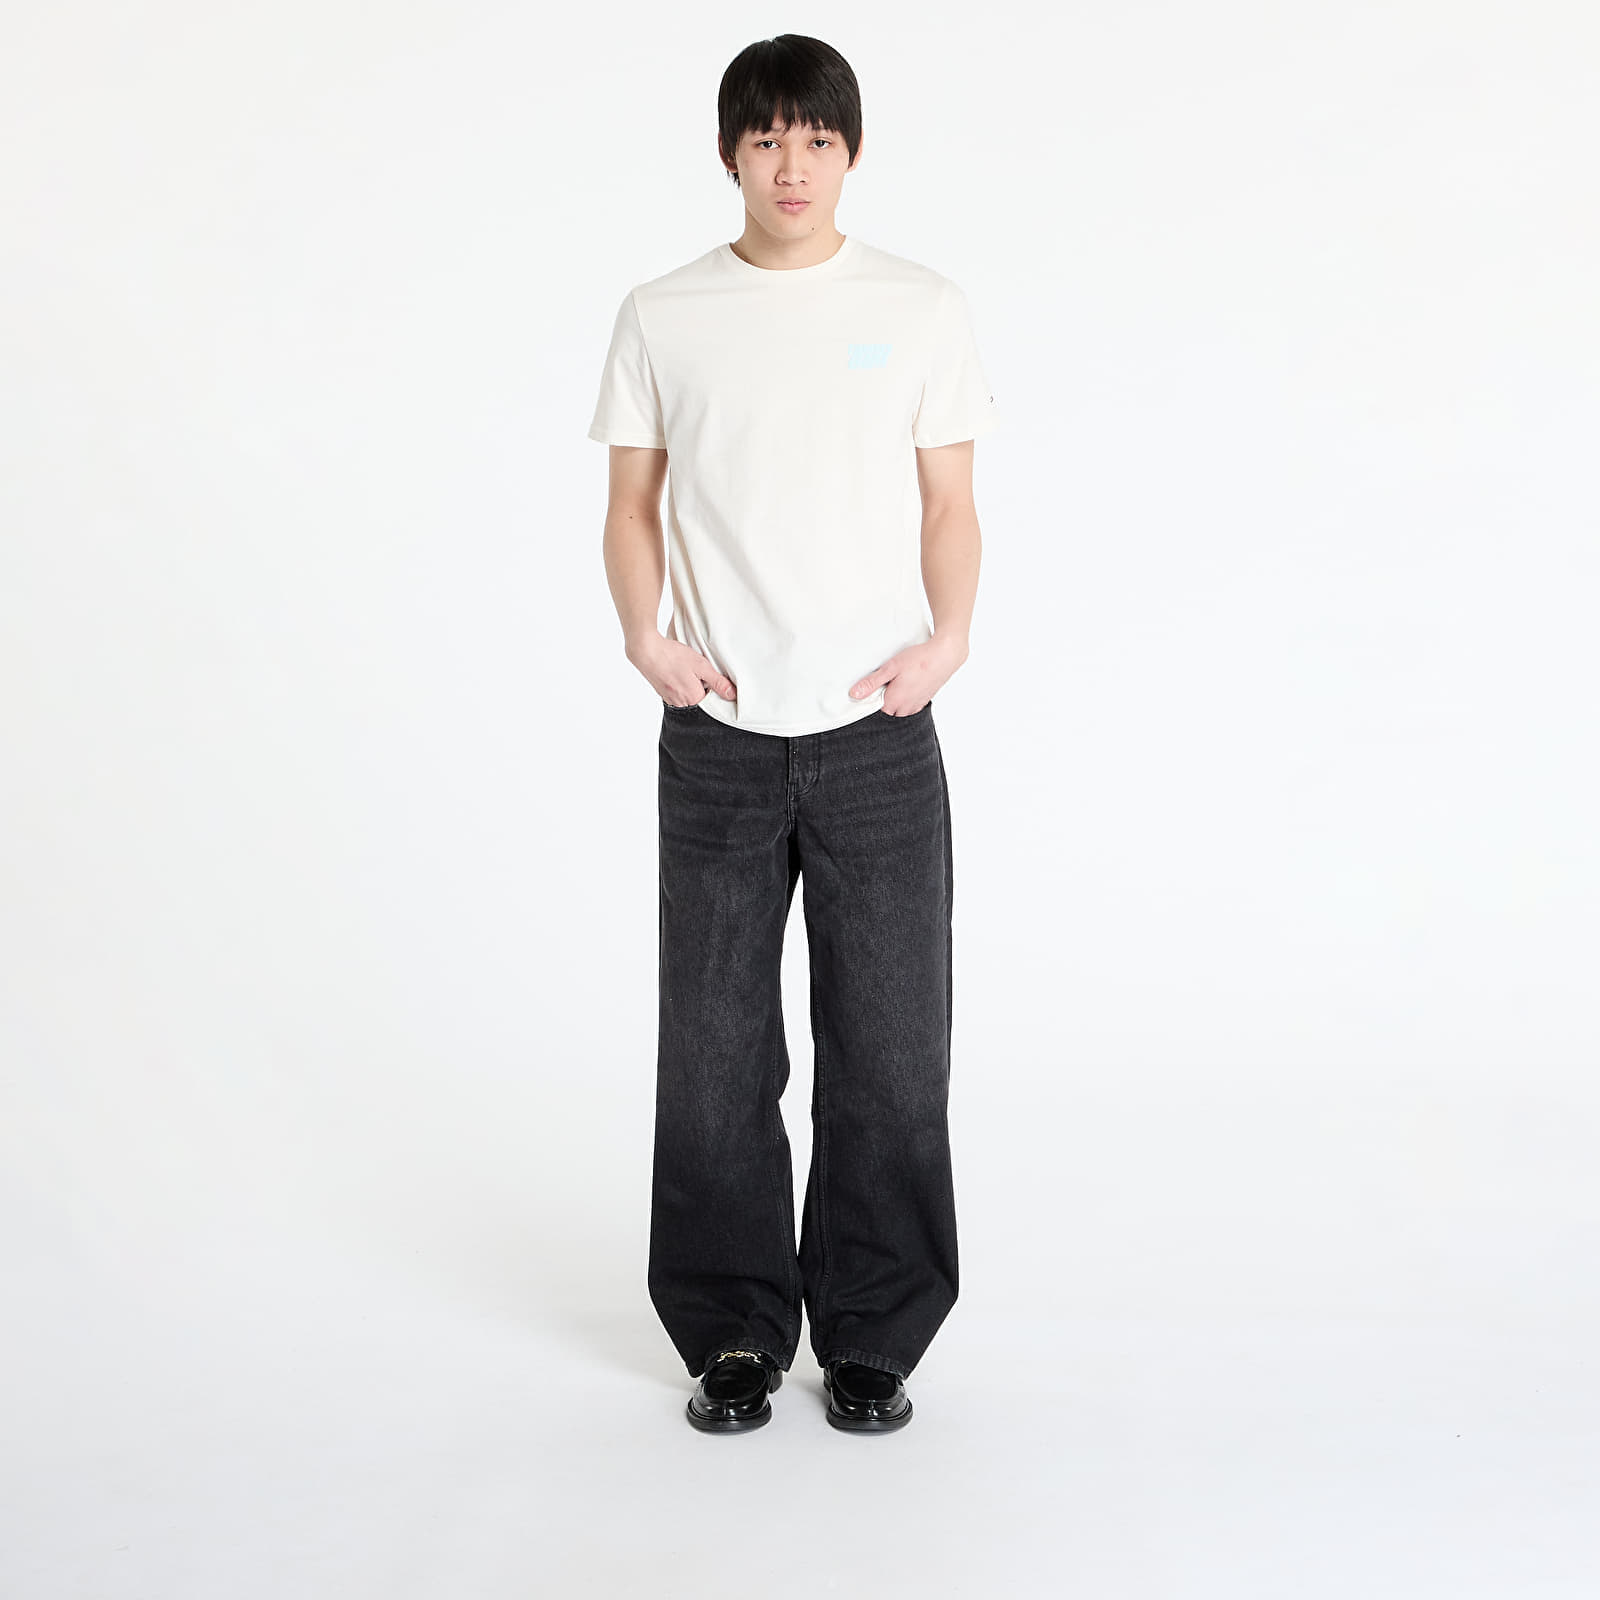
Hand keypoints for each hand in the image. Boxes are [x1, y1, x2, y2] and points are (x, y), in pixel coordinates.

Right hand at [629, 633, 735, 707]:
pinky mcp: (663, 693)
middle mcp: (681, 704)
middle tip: (698, 670)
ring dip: (691, 685)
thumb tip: (732, 695)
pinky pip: (678, 693)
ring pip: (688, 696)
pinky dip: (680, 684)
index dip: (715, 688)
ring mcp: (670, 700)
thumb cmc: (673, 656)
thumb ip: (718, 682)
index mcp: (694, 699)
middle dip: (703, 687)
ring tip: (687, 670)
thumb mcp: (701, 666)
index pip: (713, 700)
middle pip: (700, 699)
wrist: (646, 651)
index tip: (711, 676)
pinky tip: (678, 672)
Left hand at [849, 634, 967, 715]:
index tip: (871, 690)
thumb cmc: (919, 660)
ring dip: (895, 703)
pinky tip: (907, 688)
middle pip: (888, 713)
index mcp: (894, 701)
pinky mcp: (924, 700)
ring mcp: (916, 705)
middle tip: (884, 685)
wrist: (944, 656)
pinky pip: (911, 708)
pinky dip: (906, 702)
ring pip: (900, 711)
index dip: (871, 701)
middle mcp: (905, 707)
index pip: (875, 711)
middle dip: (883, 703)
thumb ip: (872, 683)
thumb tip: (854, 694)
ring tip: (896, 685)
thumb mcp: (891, 668)